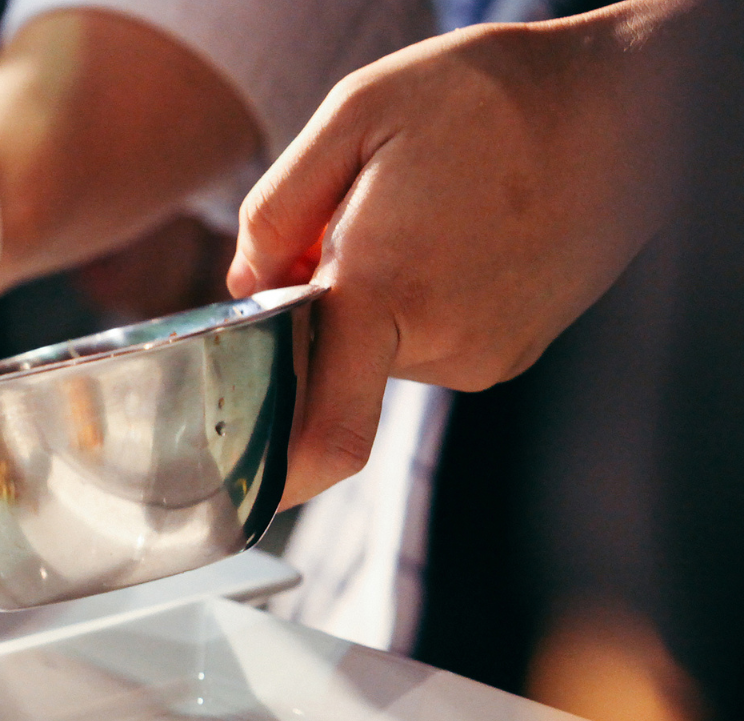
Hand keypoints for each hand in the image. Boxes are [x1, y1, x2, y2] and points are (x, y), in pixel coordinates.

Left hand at [228, 1, 682, 505]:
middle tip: (357, 227)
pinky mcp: (512, 354)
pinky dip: (418, 304)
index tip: (247, 478)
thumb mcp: (352, 117)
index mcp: (384, 288)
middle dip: (319, 312)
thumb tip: (246, 289)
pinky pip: (428, 344)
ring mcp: (484, 356)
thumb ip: (274, 214)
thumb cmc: (481, 97)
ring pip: (380, 352)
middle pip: (331, 363)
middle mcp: (441, 342)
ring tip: (424, 220)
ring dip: (374, 301)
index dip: (279, 469)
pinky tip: (456, 240)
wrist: (620, 102)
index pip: (325, 431)